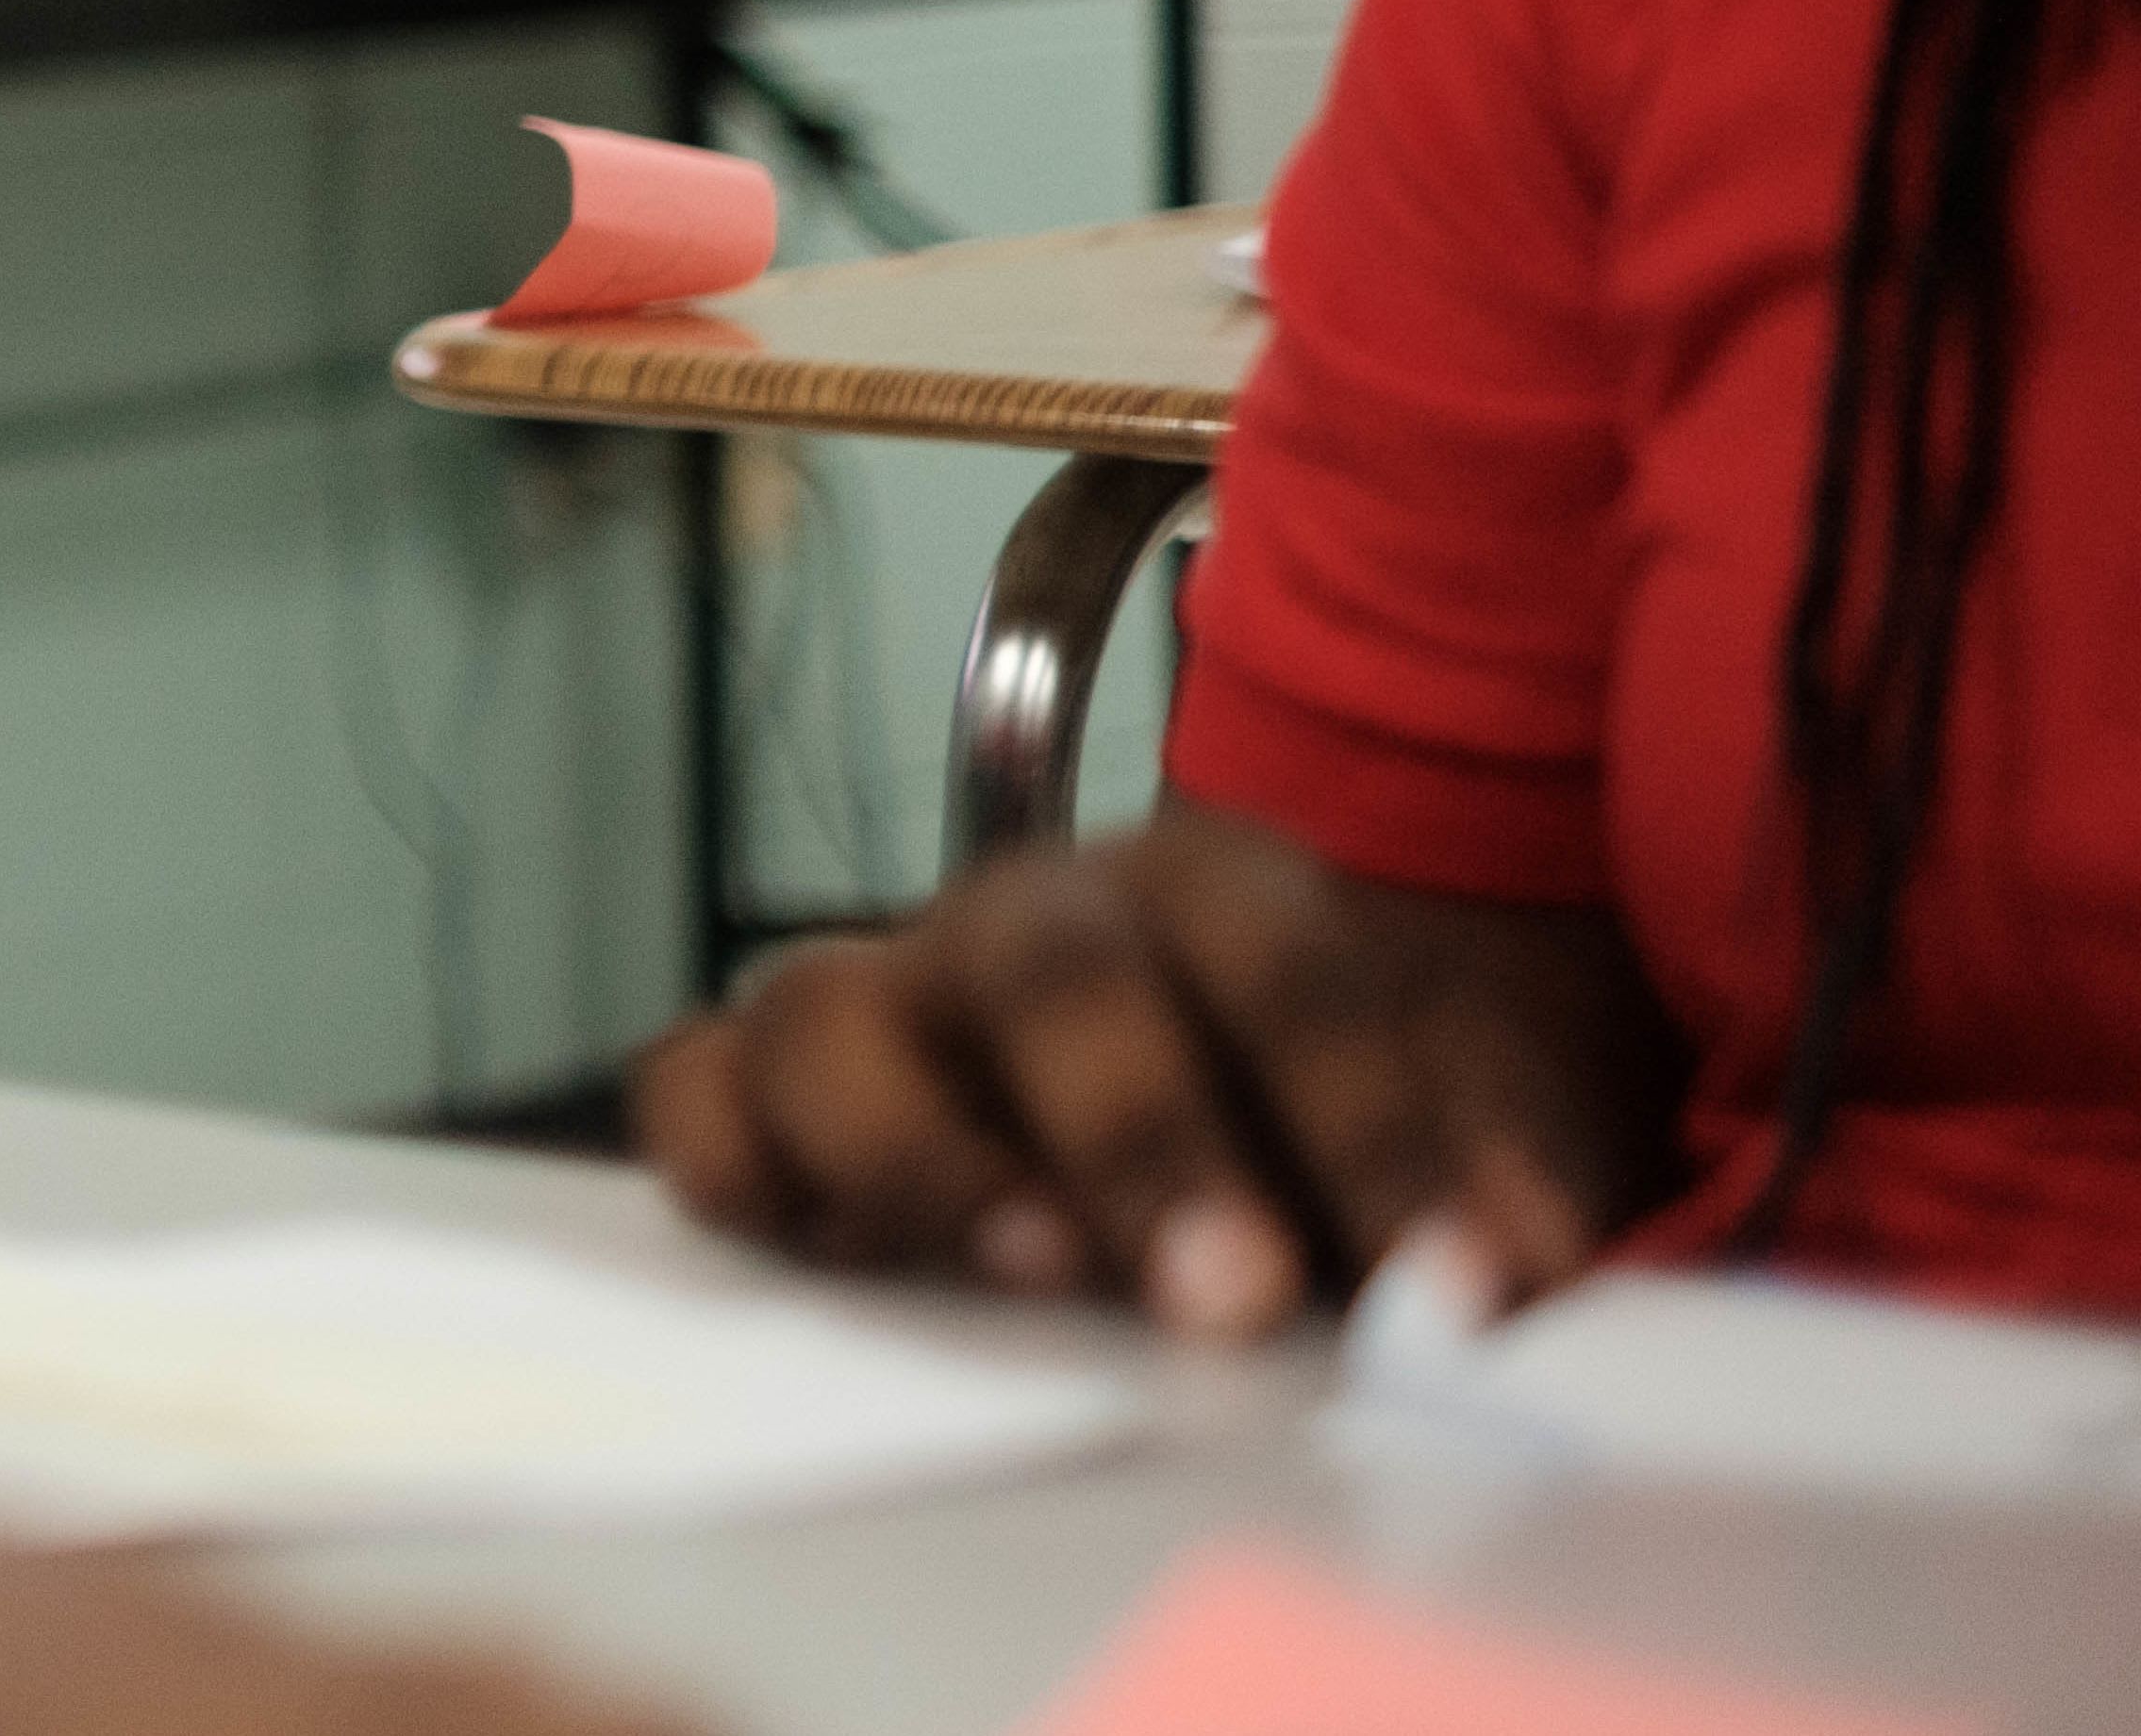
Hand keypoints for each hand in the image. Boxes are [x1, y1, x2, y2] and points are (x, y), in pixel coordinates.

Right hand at [632, 804, 1680, 1339]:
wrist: (1210, 1097)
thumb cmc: (1330, 1129)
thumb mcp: (1460, 1142)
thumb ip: (1489, 1197)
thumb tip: (1504, 1286)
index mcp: (1212, 897)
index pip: (1284, 969)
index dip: (1368, 1121)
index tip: (1445, 1283)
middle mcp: (1025, 922)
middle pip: (1049, 973)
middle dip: (1139, 1132)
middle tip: (1228, 1298)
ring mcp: (879, 996)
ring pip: (825, 1011)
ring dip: (921, 1151)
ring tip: (1025, 1272)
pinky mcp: (763, 1086)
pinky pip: (690, 1089)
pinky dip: (724, 1156)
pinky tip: (811, 1252)